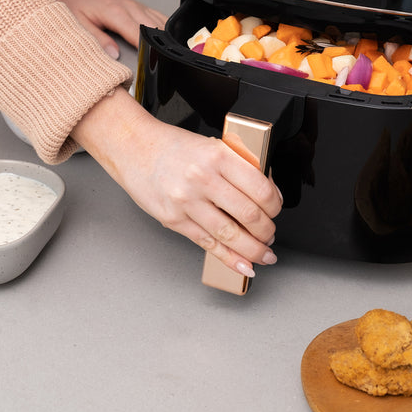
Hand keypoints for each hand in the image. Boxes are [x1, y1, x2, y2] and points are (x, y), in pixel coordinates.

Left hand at [50, 0, 166, 58]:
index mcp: (116, 12)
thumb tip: (114, 55)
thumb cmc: (76, 2)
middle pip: (155, 29)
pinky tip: (164, 40)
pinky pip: (159, 17)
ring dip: (164, 38)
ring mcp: (137, 6)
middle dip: (159, 47)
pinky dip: (164, 29)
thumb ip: (98, 39)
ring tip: (163, 55)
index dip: (147, 50)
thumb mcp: (79, 23)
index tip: (150, 64)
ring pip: (161, 23)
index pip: (139, 34)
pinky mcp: (140, 7)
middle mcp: (130, 7)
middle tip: (158, 64)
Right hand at [73, 89, 281, 276]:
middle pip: (250, 215)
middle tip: (270, 233)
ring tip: (264, 254)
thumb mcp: (211, 146)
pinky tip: (245, 265)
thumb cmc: (173, 147)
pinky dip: (230, 258)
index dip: (275, 205)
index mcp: (218, 156)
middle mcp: (203, 178)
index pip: (261, 189)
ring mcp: (187, 201)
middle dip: (267, 231)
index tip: (276, 209)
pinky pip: (208, 244)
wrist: (135, 148)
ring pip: (231, 235)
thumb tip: (266, 194)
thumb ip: (238, 167)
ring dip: (254, 250)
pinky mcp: (174, 220)